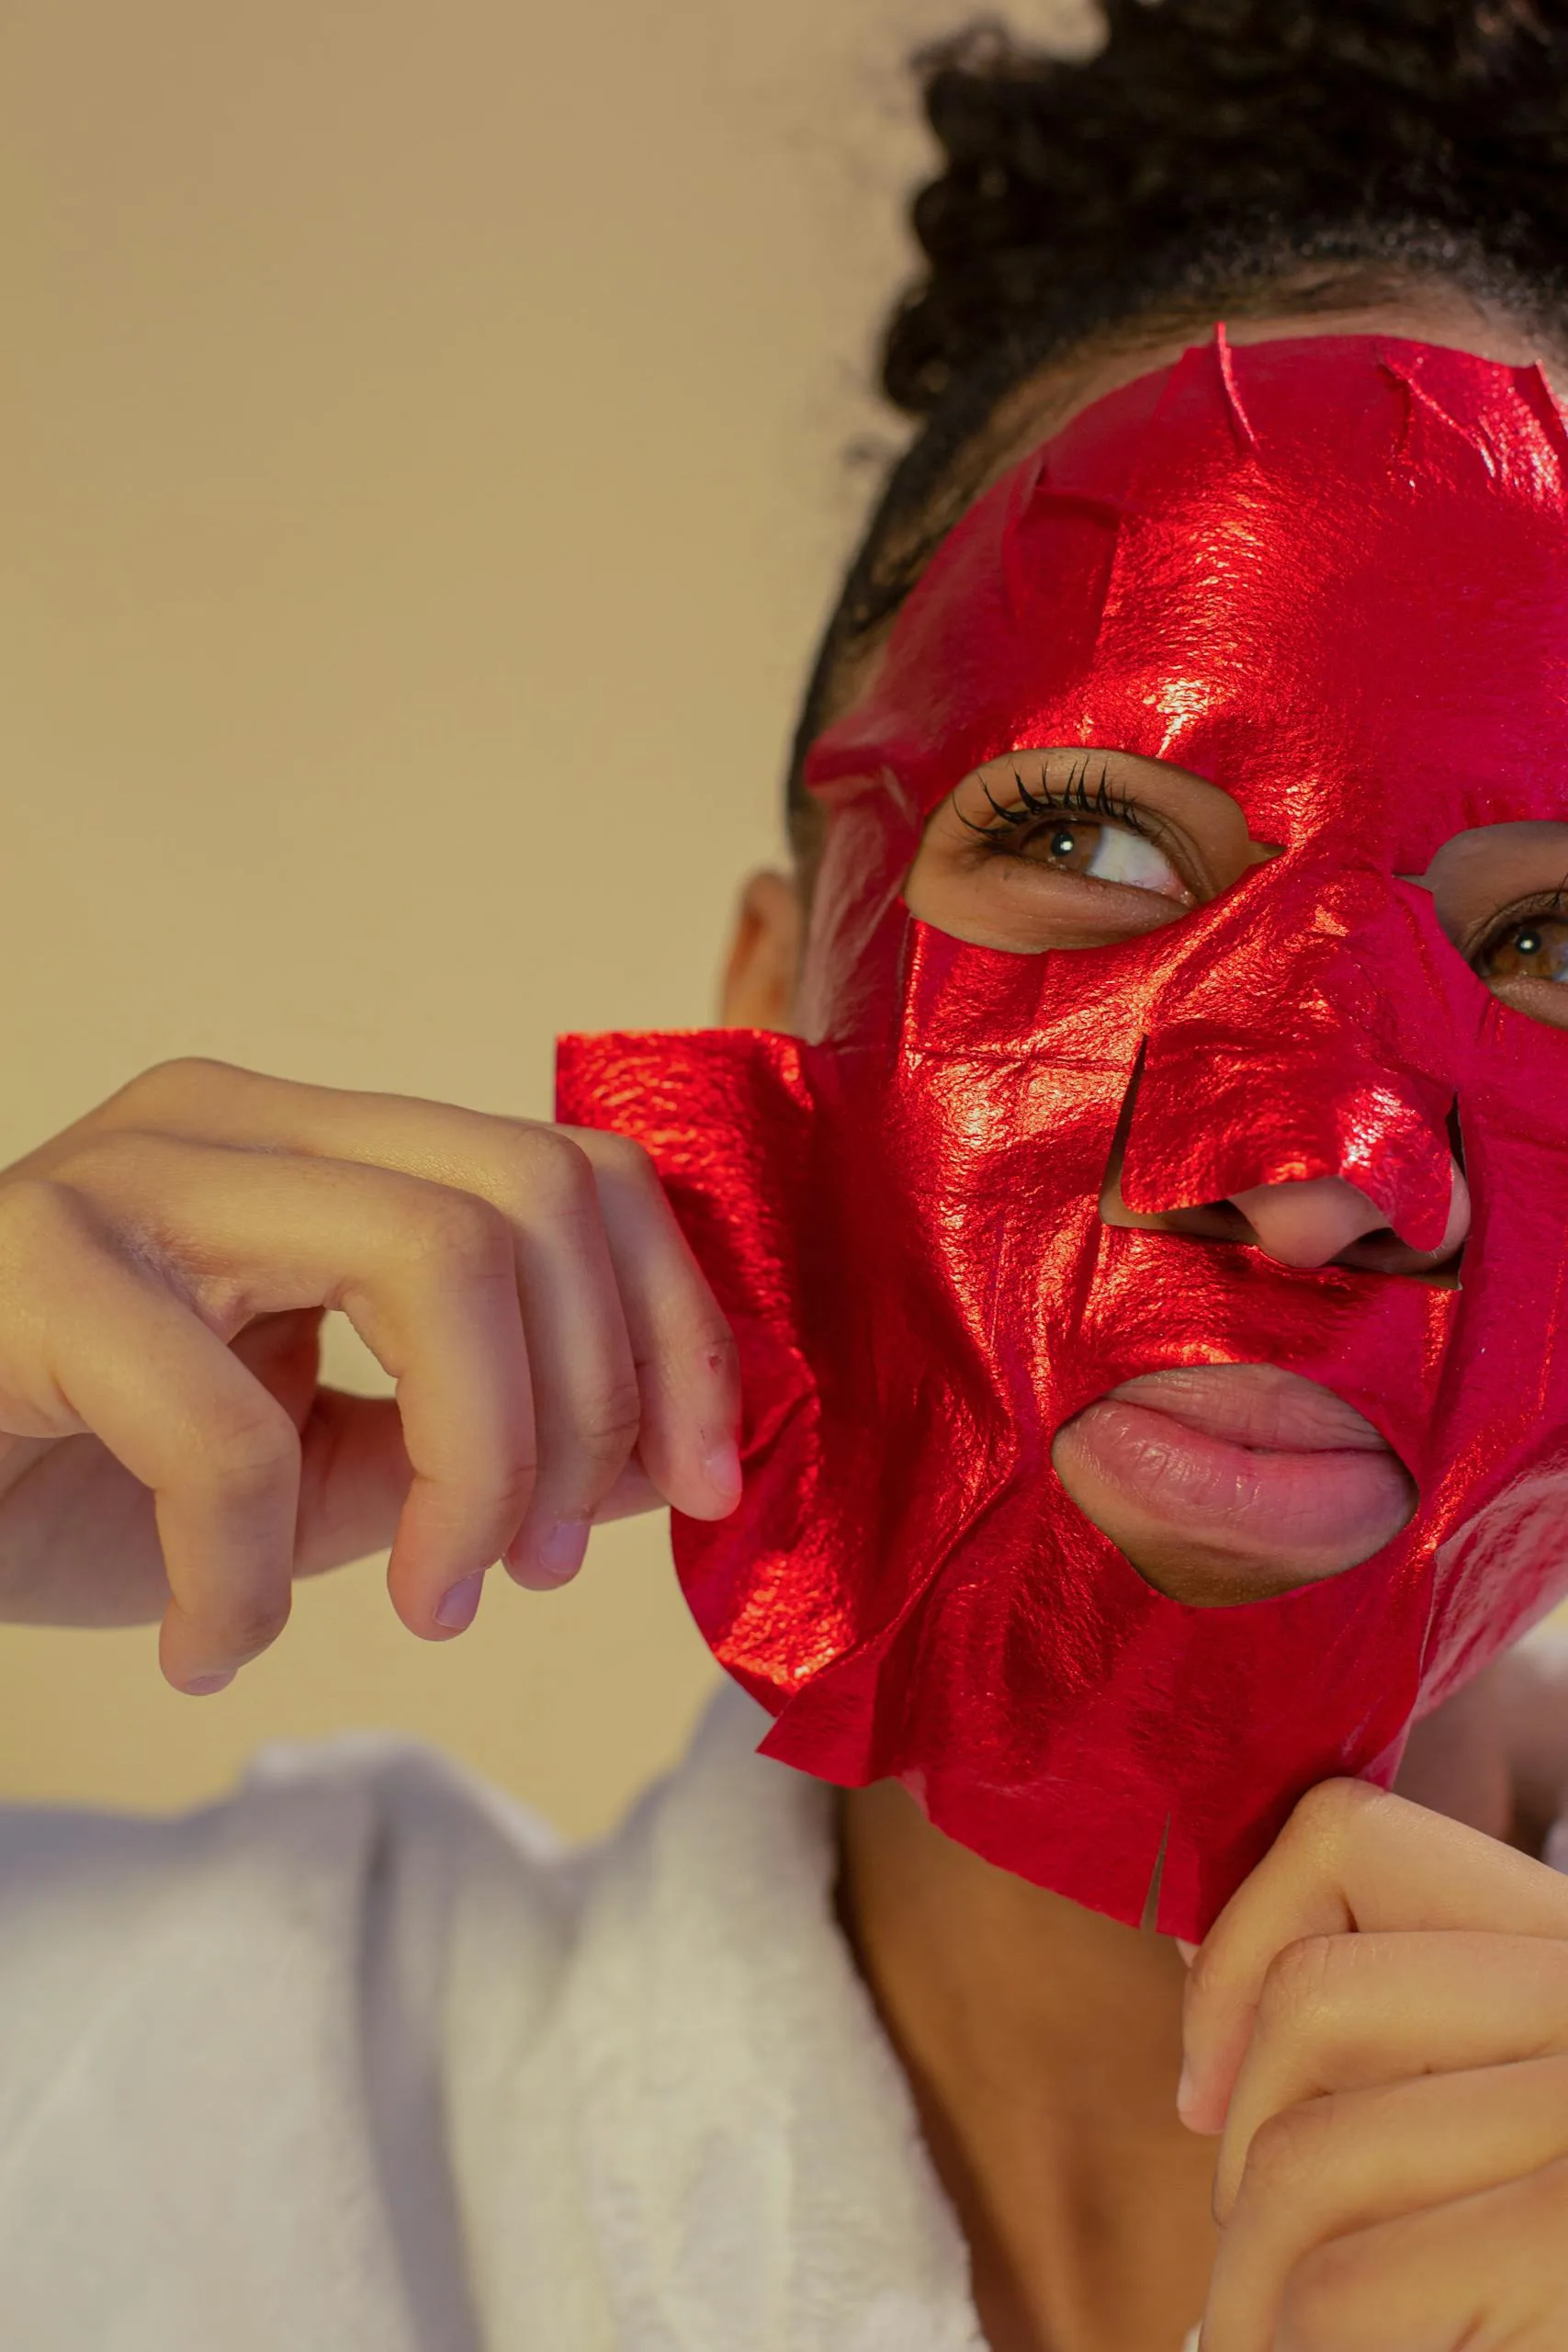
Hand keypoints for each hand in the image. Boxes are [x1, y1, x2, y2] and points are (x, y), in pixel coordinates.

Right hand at [0, 1059, 738, 1690]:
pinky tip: (202, 1647)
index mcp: (324, 1148)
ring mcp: (131, 1176)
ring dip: (475, 1469)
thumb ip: (475, 1448)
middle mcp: (240, 1124)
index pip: (576, 1171)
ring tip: (429, 1604)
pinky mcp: (30, 1269)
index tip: (705, 1483)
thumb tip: (658, 1460)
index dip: (678, 1324)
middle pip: (536, 1195)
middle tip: (539, 1568)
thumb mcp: (313, 1473)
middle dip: (598, 1399)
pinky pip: (222, 1426)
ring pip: (434, 1258)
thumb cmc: (71, 1481)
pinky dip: (240, 1579)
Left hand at [1179, 1777, 1567, 2348]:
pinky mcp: (1565, 2241)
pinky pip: (1336, 2289)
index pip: (1348, 1837)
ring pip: (1303, 2155)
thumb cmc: (1518, 2261)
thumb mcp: (1485, 2099)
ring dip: (1252, 2276)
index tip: (1203, 2083)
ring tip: (1273, 2331)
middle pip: (1309, 1999)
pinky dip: (1288, 2345)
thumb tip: (1187, 1944)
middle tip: (1256, 2258)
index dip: (1238, 1945)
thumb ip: (1369, 2015)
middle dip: (1239, 2148)